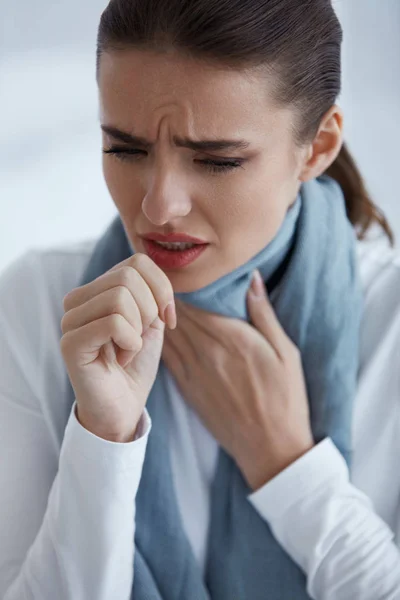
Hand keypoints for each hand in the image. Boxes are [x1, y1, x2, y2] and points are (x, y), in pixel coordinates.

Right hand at [60, 253, 175, 441]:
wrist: (123, 407)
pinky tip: (120, 358)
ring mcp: (70, 320)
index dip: (162, 289)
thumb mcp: (151, 320)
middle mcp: (77, 300)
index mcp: (96, 289)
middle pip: (129, 277)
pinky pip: (113, 323)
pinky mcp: (70, 343)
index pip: (137, 262)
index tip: (166, 318)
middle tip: (139, 337)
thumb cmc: (136, 365)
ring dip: (137, 330)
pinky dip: (130, 343)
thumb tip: (160, 276)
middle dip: (150, 310)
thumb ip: (153, 291)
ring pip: (120, 298)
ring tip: (127, 349)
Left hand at [162, 270, 313, 489]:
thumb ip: (264, 314)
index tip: (177, 265)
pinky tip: (155, 326)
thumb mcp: (286, 352)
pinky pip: (167, 354)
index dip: (184, 280)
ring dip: (159, 312)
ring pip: (169, 332)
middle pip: (179, 312)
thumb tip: (251, 279)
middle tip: (158, 271)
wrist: (269, 447)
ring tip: (151, 293)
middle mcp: (208, 352)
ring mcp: (194, 371)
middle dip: (167, 291)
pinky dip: (159, 337)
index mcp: (233, 339)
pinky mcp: (187, 387)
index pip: (198, 300)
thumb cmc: (285, 398)